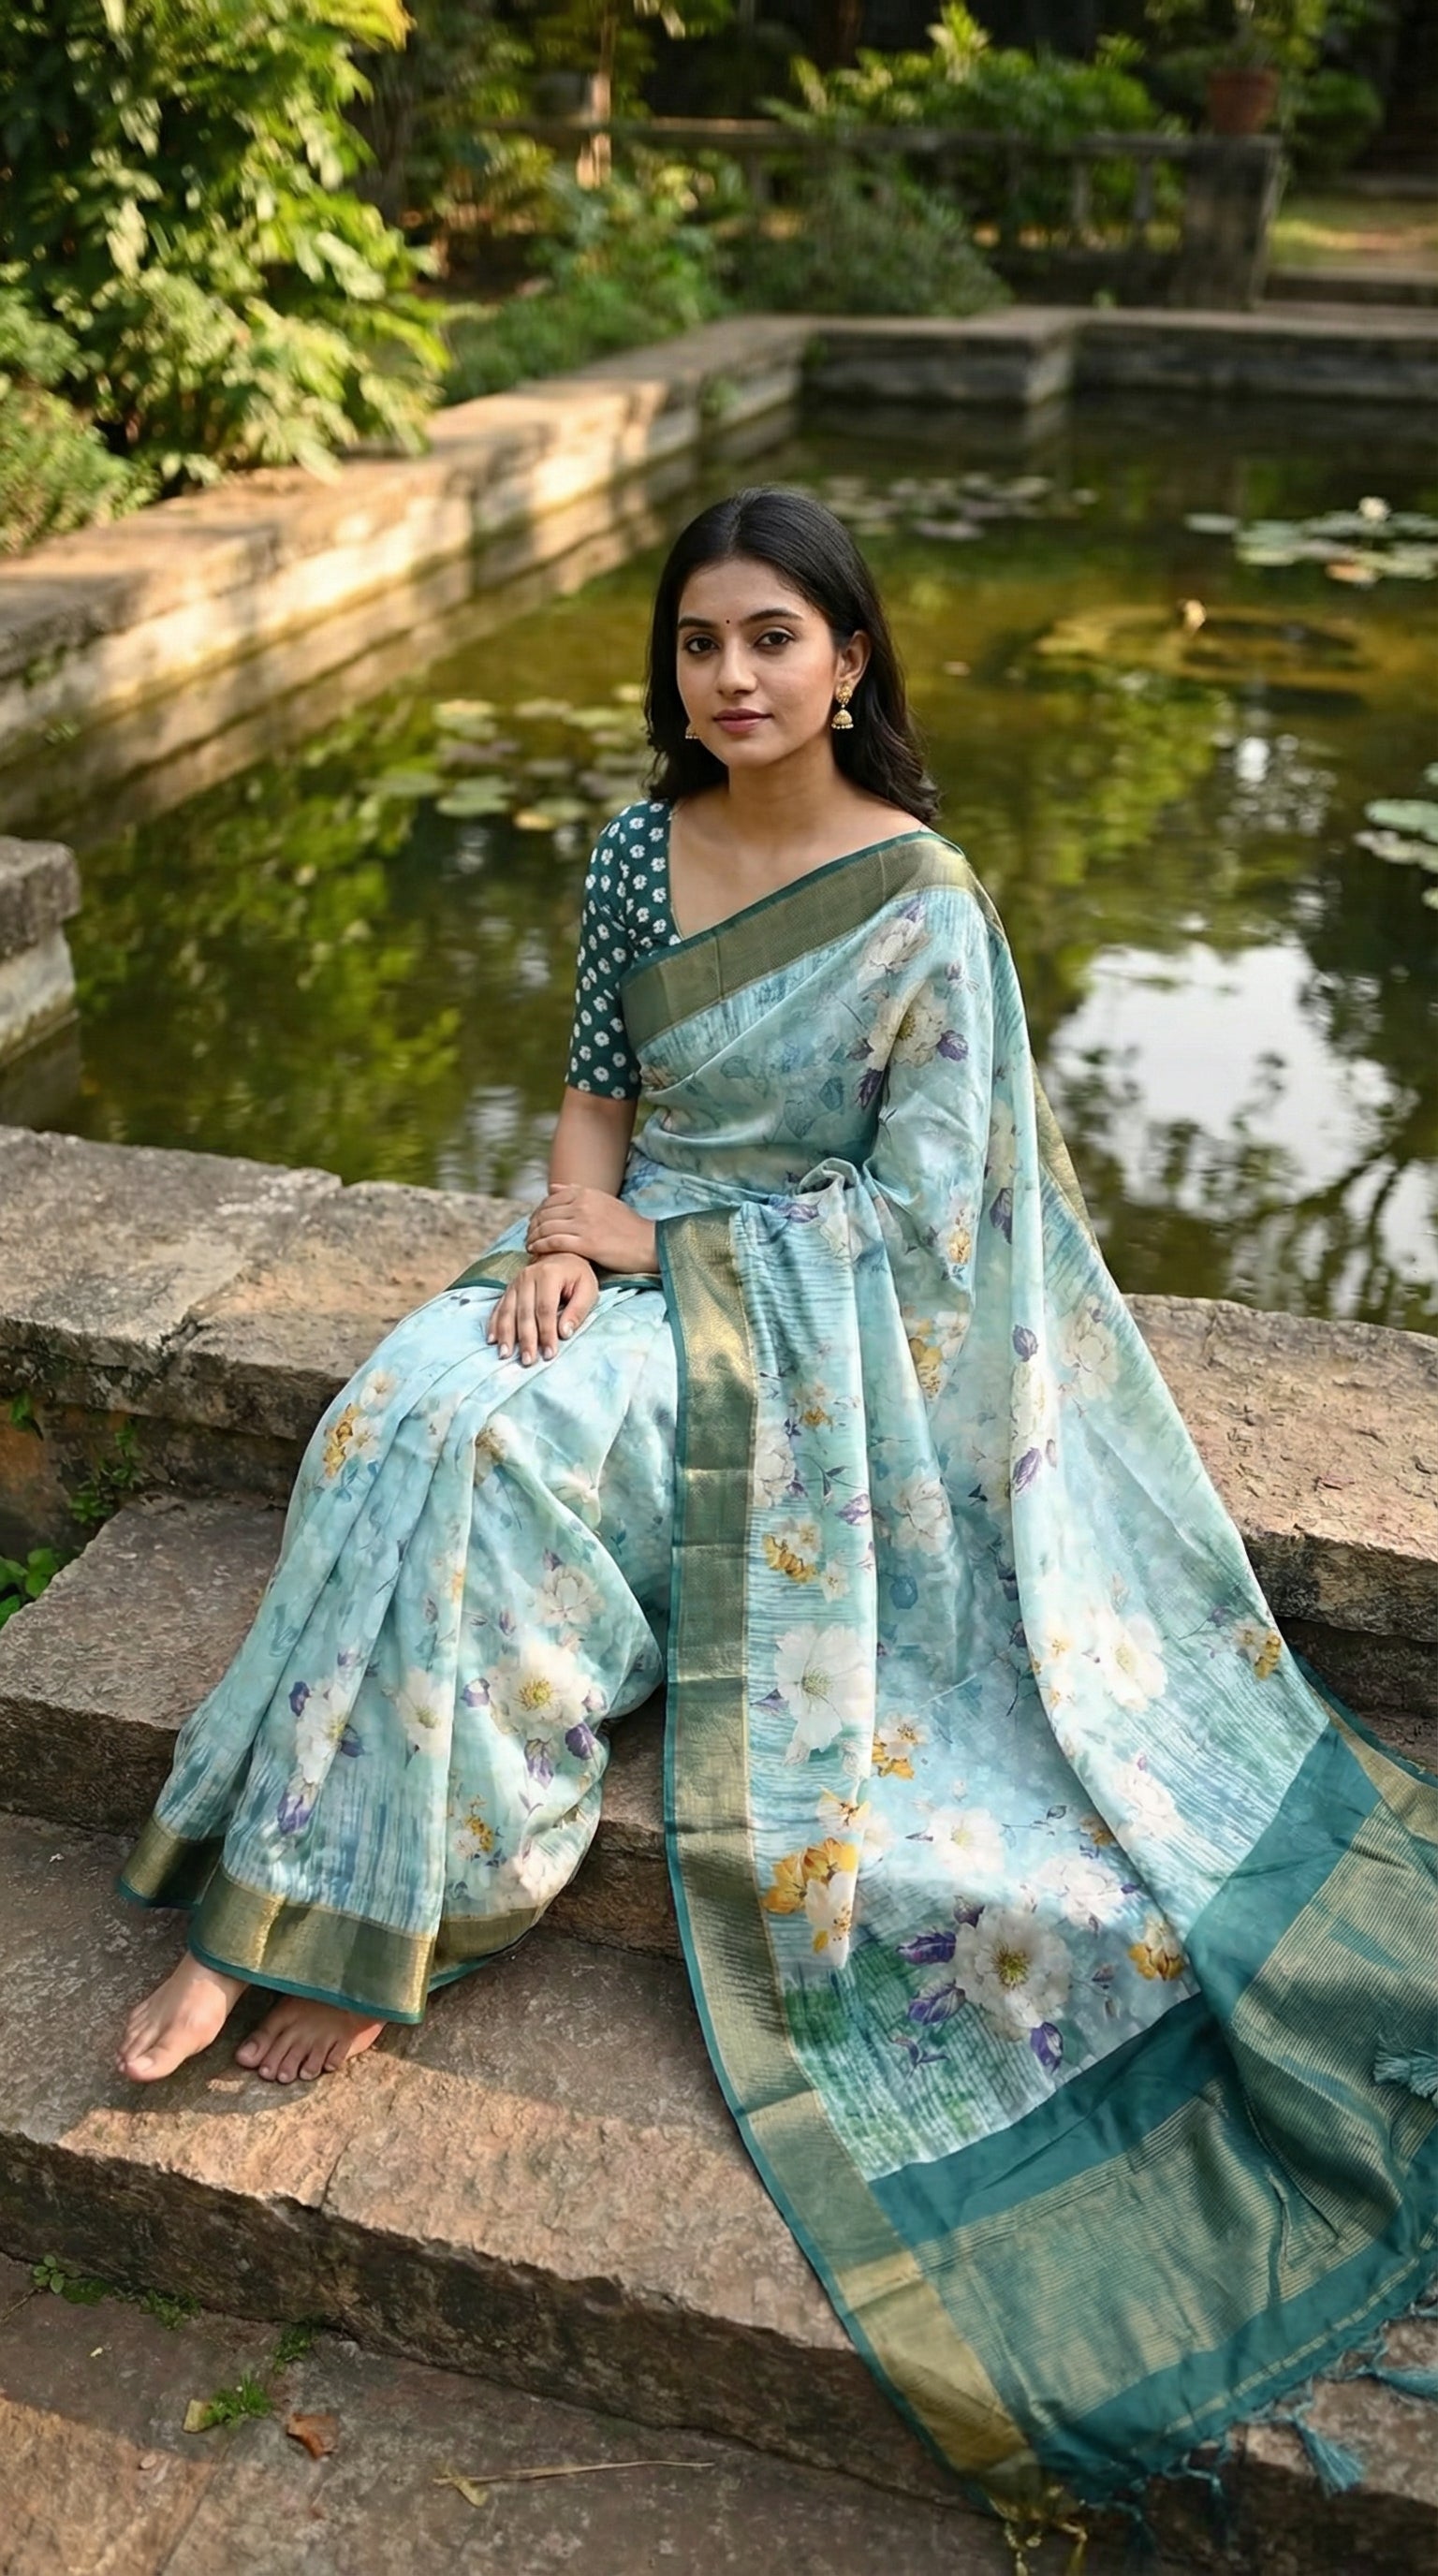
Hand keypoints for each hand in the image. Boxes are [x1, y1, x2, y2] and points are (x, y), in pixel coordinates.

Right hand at [486, 1254, 596, 1366]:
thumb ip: (577, 1311)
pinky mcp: (508, 1289)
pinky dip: (494, 1325)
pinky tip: (492, 1340)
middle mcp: (527, 1277)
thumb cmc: (578, 1276)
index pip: (545, 1309)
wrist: (562, 1255)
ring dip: (506, 1335)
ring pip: (508, 1312)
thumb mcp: (588, 1289)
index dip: (546, 1333)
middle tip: (528, 1361)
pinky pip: (498, 1308)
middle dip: (526, 1339)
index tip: (549, 1354)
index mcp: (548, 1274)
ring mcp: (515, 1283)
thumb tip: (564, 1333)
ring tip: (505, 1355)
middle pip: (524, 1313)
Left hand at [522, 1186, 658, 1277]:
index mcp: (587, 1193)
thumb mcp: (604, 1202)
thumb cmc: (628, 1227)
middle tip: (528, 1236)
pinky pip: (554, 1242)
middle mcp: (583, 1205)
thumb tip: (552, 1187)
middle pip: (545, 1213)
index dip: (537, 1212)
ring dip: (533, 1237)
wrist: (649, 1244)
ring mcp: (585, 1223)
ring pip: (546, 1227)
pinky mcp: (587, 1243)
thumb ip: (578, 1193)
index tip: (534, 1223)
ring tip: (529, 1245)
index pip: (550, 1199)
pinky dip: (541, 1246)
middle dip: (532, 1225)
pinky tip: (535, 1251)